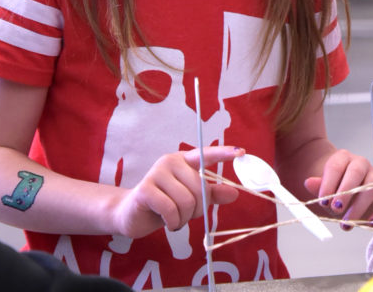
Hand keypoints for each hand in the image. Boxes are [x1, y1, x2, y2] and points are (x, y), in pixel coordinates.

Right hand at [110, 146, 243, 238]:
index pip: (206, 154)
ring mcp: (157, 173)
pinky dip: (173, 221)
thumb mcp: (190, 199)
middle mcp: (171, 161)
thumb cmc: (164, 204)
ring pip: (186, 200)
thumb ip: (211, 194)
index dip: (224, 153)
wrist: (131, 213)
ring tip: (174, 218)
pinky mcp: (145, 189)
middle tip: (185, 215)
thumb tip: (234, 193)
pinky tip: (166, 222)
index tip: (241, 152)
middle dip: (196, 208)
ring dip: (183, 218)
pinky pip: (170, 209)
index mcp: (185, 160)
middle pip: (199, 187)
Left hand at [304, 149, 372, 227]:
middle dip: (345, 192)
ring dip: (359, 207)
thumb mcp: (324, 187)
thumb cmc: (334, 188)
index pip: (336, 166)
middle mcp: (361, 164)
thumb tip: (308, 182)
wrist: (346, 189)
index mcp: (343, 158)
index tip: (322, 201)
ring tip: (347, 223)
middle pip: (356, 173)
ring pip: (372, 187)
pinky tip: (369, 223)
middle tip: (336, 210)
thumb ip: (318, 186)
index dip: (329, 183)